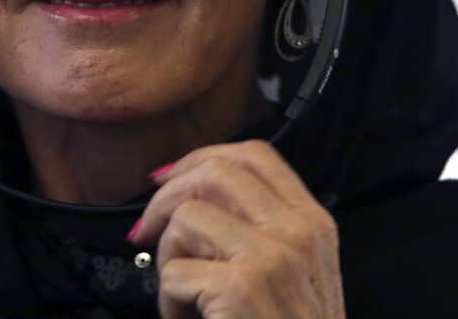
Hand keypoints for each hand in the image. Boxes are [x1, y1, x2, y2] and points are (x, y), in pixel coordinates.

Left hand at [128, 140, 344, 318]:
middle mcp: (297, 231)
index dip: (201, 158)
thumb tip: (192, 200)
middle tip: (145, 231)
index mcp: (312, 223)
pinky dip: (167, 303)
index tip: (168, 179)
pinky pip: (173, 272)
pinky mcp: (240, 287)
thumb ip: (261, 232)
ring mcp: (270, 256)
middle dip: (166, 197)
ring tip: (181, 296)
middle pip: (215, 171)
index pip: (255, 155)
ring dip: (167, 258)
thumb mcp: (297, 275)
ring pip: (187, 218)